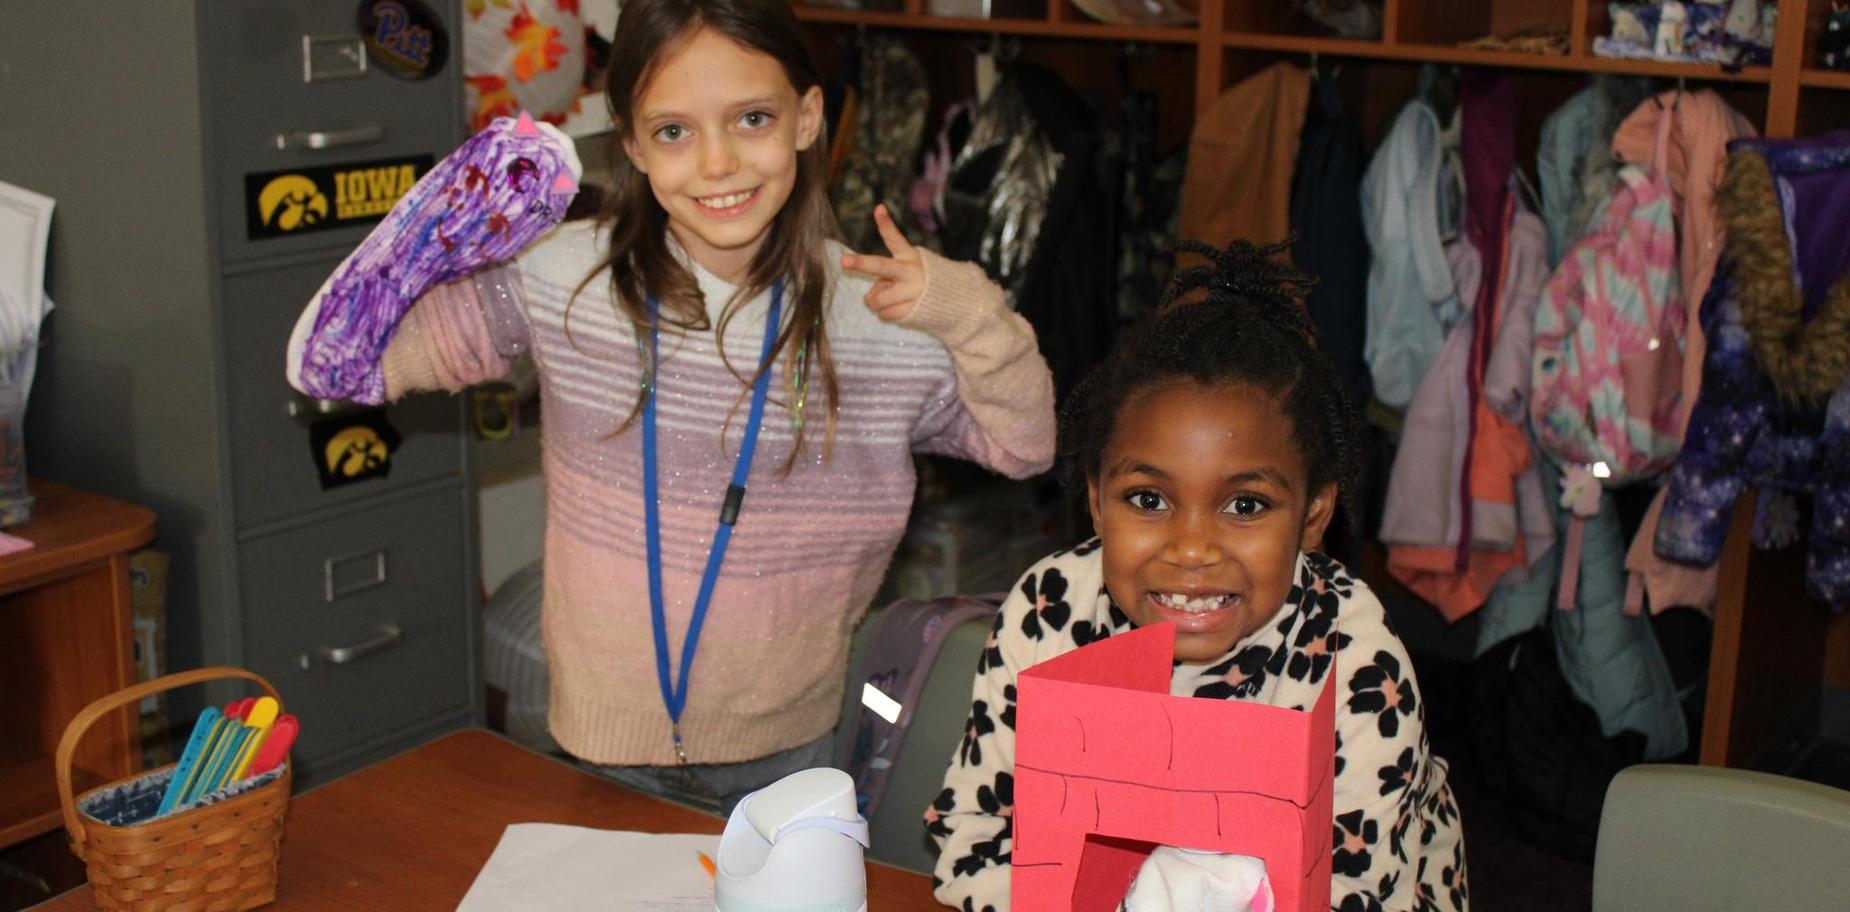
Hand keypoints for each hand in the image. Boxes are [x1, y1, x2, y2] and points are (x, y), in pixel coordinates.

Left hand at [840, 204, 923, 322]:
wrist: (950, 301)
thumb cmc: (919, 279)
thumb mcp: (907, 269)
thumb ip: (887, 276)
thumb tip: (873, 297)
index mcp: (909, 257)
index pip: (896, 238)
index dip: (886, 223)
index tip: (879, 208)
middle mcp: (911, 273)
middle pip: (882, 268)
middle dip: (861, 263)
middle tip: (844, 261)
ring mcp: (912, 293)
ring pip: (876, 299)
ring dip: (876, 302)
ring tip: (890, 298)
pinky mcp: (912, 311)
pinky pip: (884, 314)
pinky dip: (885, 313)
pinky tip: (898, 307)